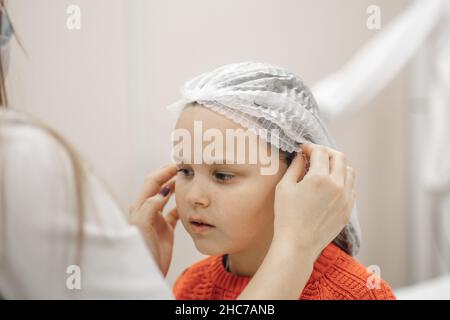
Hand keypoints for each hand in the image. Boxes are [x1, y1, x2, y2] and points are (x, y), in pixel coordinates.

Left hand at [128, 164, 178, 276]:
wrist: (145, 271)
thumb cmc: (139, 248)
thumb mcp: (142, 224)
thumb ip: (151, 205)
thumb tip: (164, 189)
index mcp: (140, 206)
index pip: (152, 182)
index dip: (164, 171)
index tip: (178, 165)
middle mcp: (148, 210)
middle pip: (159, 186)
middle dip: (170, 175)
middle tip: (184, 168)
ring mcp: (157, 220)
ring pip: (168, 198)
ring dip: (176, 188)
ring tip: (188, 181)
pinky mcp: (165, 230)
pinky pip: (175, 214)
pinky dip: (182, 206)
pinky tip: (190, 203)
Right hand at [274, 143, 355, 257]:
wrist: (297, 244)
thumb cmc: (286, 216)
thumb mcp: (284, 187)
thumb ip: (294, 167)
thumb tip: (301, 156)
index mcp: (319, 178)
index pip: (320, 152)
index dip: (310, 147)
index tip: (303, 149)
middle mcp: (337, 185)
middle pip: (339, 157)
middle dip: (326, 152)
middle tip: (315, 155)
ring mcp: (345, 199)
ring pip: (349, 171)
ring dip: (338, 165)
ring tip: (325, 169)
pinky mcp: (347, 210)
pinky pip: (351, 188)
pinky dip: (343, 181)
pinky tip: (330, 186)